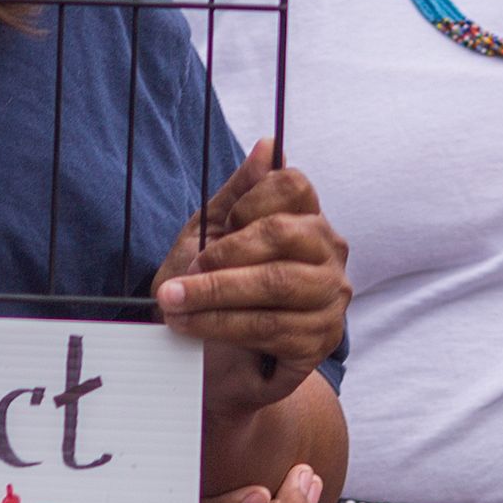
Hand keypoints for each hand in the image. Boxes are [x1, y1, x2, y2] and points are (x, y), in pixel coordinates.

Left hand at [155, 140, 350, 419]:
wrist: (217, 357)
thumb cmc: (217, 285)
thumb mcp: (214, 233)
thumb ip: (239, 192)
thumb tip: (268, 145)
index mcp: (308, 217)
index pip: (292, 185)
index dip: (249, 201)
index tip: (221, 225)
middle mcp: (331, 253)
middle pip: (282, 233)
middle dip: (222, 255)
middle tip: (182, 273)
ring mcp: (330, 298)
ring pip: (273, 284)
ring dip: (212, 294)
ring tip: (172, 302)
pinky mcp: (321, 341)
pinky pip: (269, 328)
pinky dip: (220, 325)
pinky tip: (190, 326)